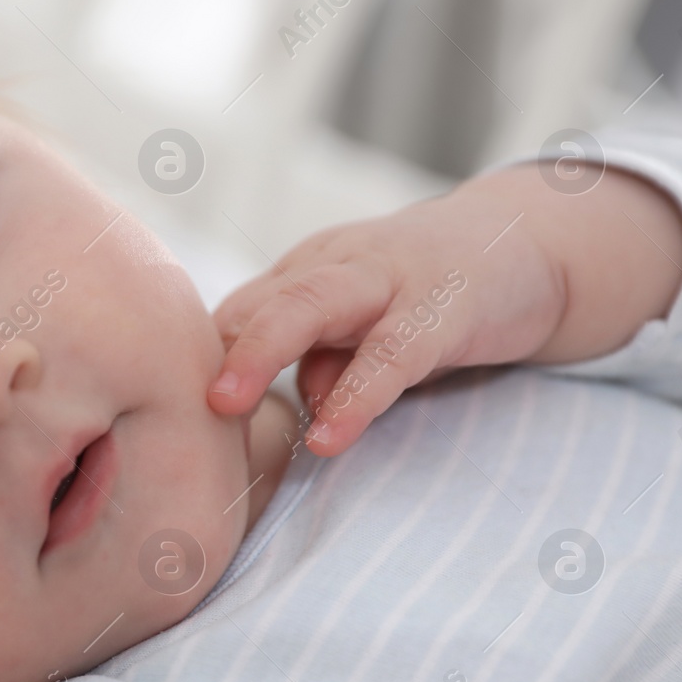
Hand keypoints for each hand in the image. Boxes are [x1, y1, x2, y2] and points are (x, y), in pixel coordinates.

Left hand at [206, 162, 681, 455]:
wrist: (528, 245)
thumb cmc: (424, 297)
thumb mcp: (360, 328)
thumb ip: (319, 360)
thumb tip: (296, 407)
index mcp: (301, 275)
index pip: (233, 315)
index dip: (193, 362)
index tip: (153, 408)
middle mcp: (333, 267)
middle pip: (257, 299)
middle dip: (208, 347)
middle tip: (166, 394)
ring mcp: (389, 279)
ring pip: (312, 305)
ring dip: (261, 351)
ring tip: (225, 405)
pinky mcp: (447, 306)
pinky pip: (395, 352)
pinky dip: (358, 394)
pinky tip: (331, 436)